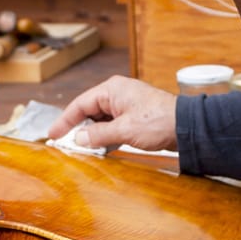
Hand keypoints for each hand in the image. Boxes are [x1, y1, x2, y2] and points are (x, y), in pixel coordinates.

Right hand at [47, 75, 177, 152]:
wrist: (187, 127)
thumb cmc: (158, 122)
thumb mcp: (124, 130)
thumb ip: (98, 135)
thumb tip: (78, 139)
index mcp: (112, 89)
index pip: (80, 104)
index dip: (65, 120)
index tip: (53, 134)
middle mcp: (117, 93)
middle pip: (89, 111)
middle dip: (78, 128)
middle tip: (65, 145)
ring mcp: (126, 105)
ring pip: (101, 119)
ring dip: (93, 134)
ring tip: (82, 150)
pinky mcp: (134, 116)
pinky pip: (113, 125)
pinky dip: (106, 136)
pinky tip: (102, 149)